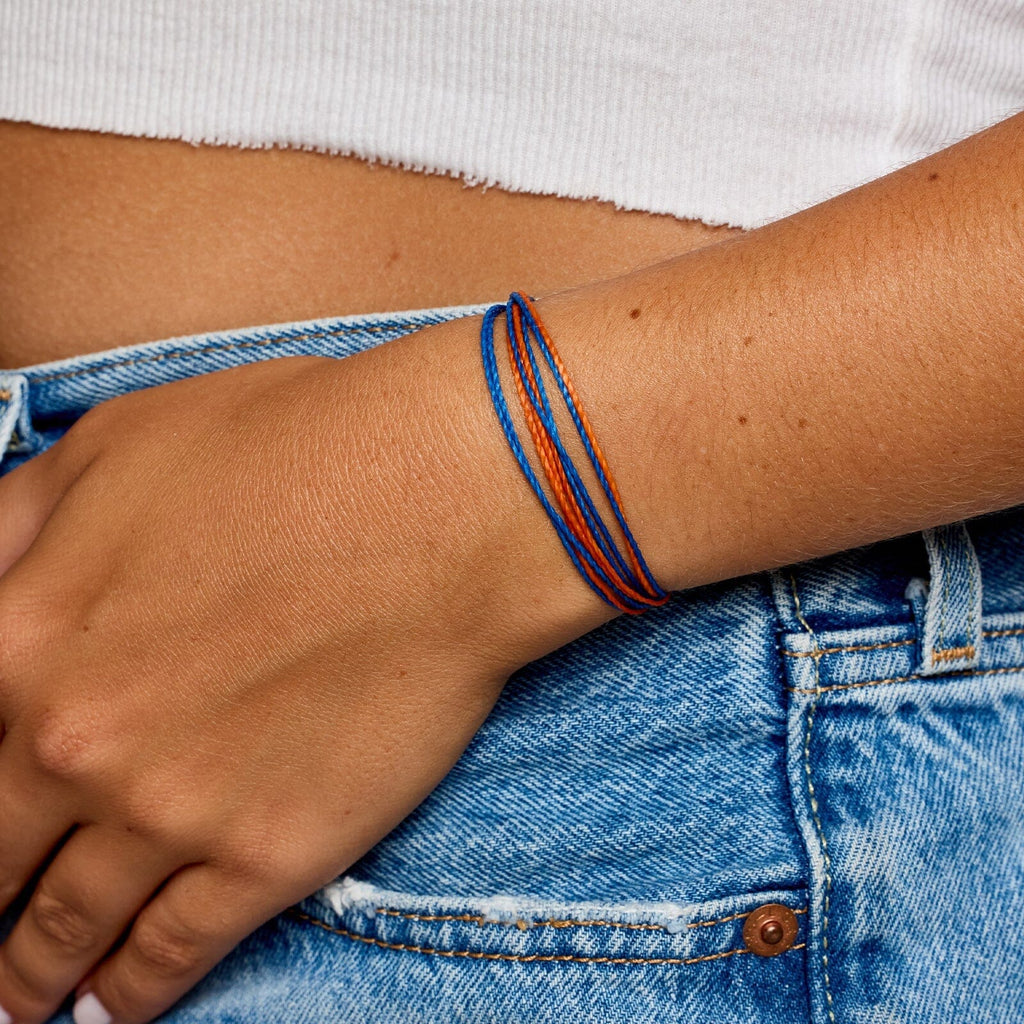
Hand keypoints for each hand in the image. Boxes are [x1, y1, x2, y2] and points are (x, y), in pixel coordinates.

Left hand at [0, 317, 603, 1022]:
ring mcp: (171, 812)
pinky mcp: (268, 854)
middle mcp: (73, 746)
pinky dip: (127, 995)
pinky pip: (170, 957)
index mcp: (20, 636)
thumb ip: (14, 526)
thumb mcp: (117, 444)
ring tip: (19, 1000)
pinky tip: (110, 1007)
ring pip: (64, 929)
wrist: (443, 502)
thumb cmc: (293, 447)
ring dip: (30, 973)